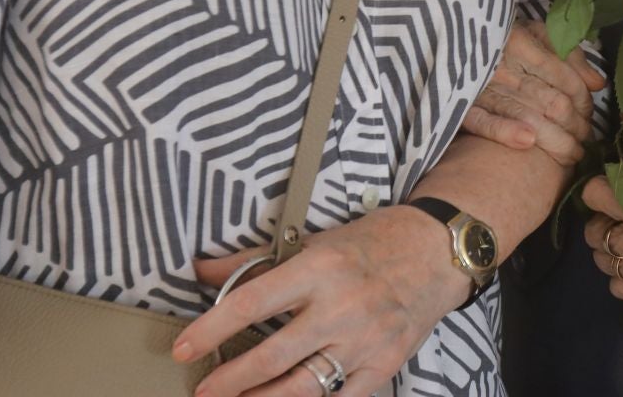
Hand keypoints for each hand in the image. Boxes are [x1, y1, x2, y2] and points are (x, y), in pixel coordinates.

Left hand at [175, 205, 470, 396]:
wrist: (439, 252)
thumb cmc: (373, 242)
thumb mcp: (315, 241)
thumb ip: (256, 259)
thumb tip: (202, 269)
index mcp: (320, 267)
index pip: (252, 301)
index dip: (212, 329)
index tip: (183, 348)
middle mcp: (342, 305)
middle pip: (273, 355)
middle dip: (230, 380)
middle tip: (203, 390)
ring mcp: (366, 338)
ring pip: (303, 386)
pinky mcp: (385, 362)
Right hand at [461, 19, 602, 167]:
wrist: (455, 41)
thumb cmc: (506, 40)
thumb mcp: (539, 36)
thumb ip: (571, 57)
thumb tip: (599, 84)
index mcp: (521, 42)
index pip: (565, 78)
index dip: (583, 100)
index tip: (590, 114)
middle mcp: (501, 63)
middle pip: (552, 103)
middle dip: (576, 126)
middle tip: (586, 139)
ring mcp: (480, 86)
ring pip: (527, 117)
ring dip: (555, 141)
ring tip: (572, 155)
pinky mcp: (462, 107)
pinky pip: (484, 123)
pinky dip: (506, 132)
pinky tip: (528, 143)